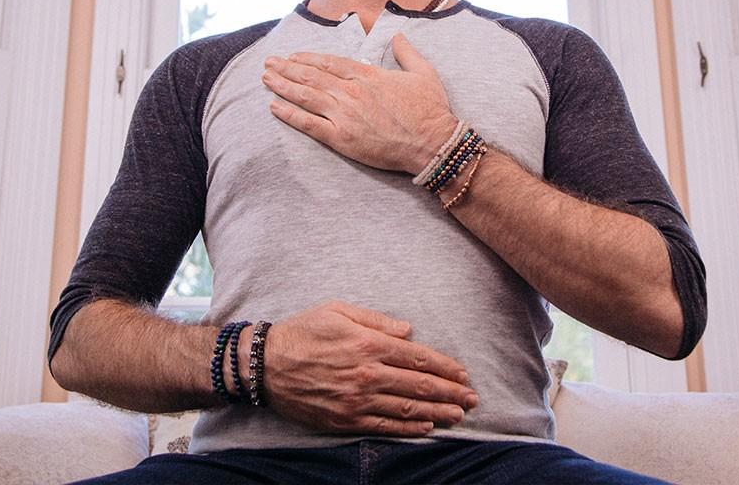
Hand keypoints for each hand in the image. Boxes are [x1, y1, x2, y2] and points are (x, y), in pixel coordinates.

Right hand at [248, 300, 478, 436]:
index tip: (463, 374)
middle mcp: (367, 374)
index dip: (445, 367)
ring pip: (407, 408)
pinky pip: (385, 426)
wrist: (265, 365)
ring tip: (458, 415)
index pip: (417, 357)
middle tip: (472, 399)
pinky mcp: (345, 420)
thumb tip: (408, 331)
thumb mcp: (338, 311)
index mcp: (368, 344)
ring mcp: (357, 400)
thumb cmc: (302, 332)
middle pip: (419, 386)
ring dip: (437, 412)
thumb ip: (376, 320)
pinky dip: (409, 428)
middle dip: (450, 393)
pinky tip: (426, 427)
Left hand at [261, 33, 456, 173]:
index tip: (293, 55)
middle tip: (269, 63)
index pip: (329, 63)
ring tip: (266, 79)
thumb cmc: (430, 110)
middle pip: (311, 76)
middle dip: (287, 68)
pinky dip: (289, 114)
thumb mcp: (424, 73)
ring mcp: (344, 114)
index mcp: (368, 75)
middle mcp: (351, 92)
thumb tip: (398, 35)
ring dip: (282, 86)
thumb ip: (407, 52)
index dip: (308, 58)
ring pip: (305, 96)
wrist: (431, 143)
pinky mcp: (341, 138)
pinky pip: (308, 124)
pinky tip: (274, 107)